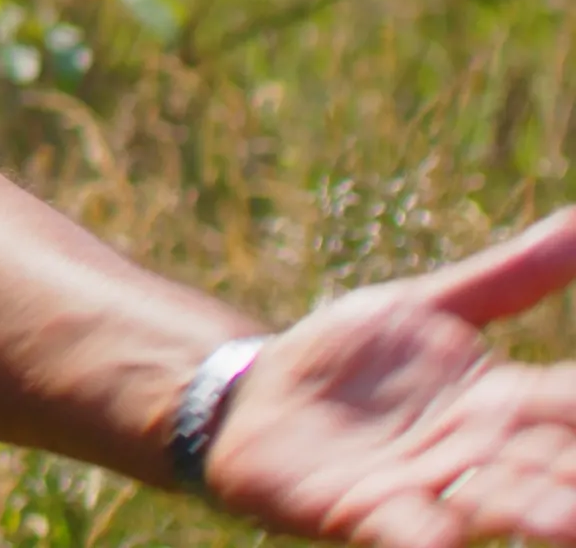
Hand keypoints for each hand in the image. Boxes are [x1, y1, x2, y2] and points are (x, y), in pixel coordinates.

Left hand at [208, 207, 575, 545]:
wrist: (255, 395)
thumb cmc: (349, 357)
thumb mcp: (429, 306)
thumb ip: (508, 277)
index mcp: (501, 402)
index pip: (568, 404)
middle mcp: (477, 452)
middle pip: (548, 465)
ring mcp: (426, 486)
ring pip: (494, 505)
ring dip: (531, 512)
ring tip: (563, 520)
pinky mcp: (366, 512)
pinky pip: (406, 532)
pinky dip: (425, 535)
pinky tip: (439, 538)